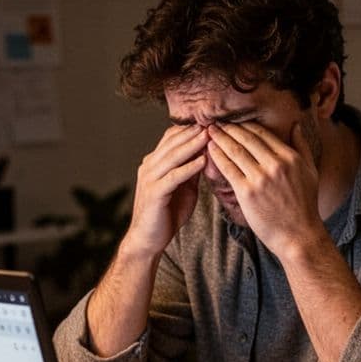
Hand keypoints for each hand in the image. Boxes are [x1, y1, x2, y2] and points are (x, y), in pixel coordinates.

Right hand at [119, 124, 208, 258]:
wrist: (148, 239)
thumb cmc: (166, 214)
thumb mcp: (183, 188)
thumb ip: (191, 171)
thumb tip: (207, 155)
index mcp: (154, 163)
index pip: (171, 138)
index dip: (190, 129)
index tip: (211, 122)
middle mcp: (149, 166)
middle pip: (172, 142)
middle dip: (193, 132)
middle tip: (212, 122)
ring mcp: (149, 178)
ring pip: (172, 156)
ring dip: (192, 145)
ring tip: (209, 136)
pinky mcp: (154, 193)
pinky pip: (174, 176)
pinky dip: (189, 167)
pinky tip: (203, 161)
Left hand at [206, 120, 324, 257]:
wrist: (299, 235)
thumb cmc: (305, 206)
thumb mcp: (310, 171)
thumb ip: (302, 147)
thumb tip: (295, 125)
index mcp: (290, 158)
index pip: (262, 134)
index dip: (244, 126)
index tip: (233, 122)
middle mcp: (275, 164)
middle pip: (247, 139)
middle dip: (229, 129)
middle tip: (215, 122)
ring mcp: (260, 178)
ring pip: (236, 151)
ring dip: (220, 139)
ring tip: (209, 132)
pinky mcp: (247, 193)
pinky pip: (228, 169)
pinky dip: (218, 157)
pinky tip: (210, 150)